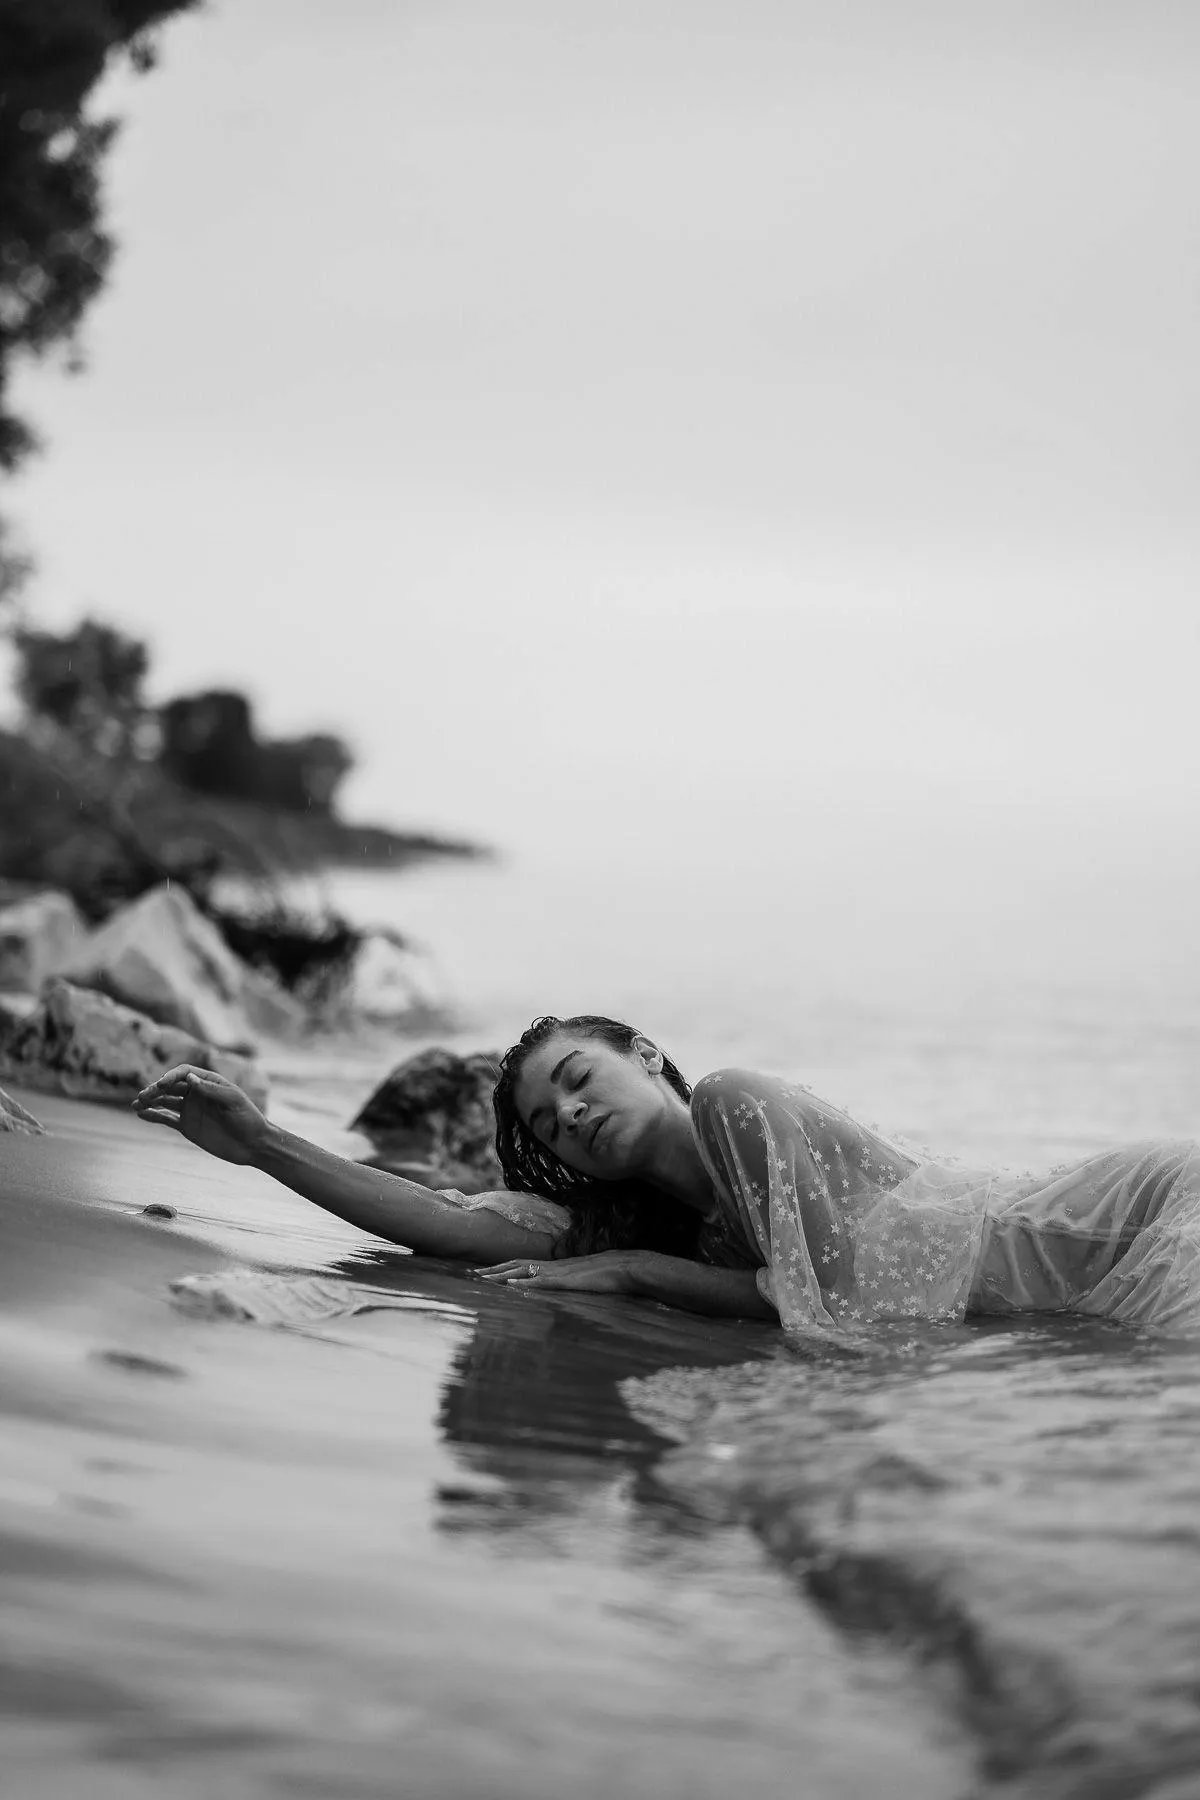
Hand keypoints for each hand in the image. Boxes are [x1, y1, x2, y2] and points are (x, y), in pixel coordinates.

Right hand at [133, 1065, 269, 1166]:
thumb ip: (211, 1090)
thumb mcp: (233, 1101)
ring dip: (149, 1101)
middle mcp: (197, 1093)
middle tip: (143, 1096)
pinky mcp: (186, 1126)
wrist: (252, 1144)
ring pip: (164, 1101)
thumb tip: (189, 1079)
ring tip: (136, 1104)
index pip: (184, 1073)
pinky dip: (153, 1116)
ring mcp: (190, 1109)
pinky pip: (165, 1119)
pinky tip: (141, 1114)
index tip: (162, 1084)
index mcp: (209, 1082)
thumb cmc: (248, 1118)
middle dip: (156, 1089)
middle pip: (171, 1087)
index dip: (171, 1076)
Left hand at [477, 1249, 640, 1293]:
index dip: (502, 1267)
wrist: (626, 1266)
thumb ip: (568, 1281)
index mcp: (555, 1265)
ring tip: (482, 1279)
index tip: (483, 1272)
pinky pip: (542, 1281)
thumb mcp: (582, 1279)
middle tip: (471, 1274)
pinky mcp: (567, 1280)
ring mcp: (558, 1272)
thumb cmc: (607, 1274)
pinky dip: (525, 1283)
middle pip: (516, 1265)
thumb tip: (557, 1287)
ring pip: (523, 1271)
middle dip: (493, 1270)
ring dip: (501, 1275)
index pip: (522, 1264)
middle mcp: (552, 1265)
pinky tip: (512, 1286)